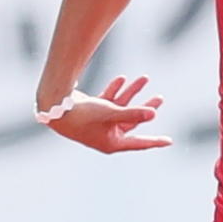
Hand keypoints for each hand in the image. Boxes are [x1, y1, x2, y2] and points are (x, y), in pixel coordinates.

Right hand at [45, 75, 170, 152]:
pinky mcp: (91, 111)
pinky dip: (115, 90)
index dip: (155, 141)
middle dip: (146, 107)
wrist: (53, 107)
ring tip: (144, 78)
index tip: (169, 141)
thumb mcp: (110, 114)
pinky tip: (122, 78)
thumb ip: (133, 113)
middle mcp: (106, 134)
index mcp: (112, 142)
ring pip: (121, 107)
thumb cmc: (82, 115)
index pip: (139, 142)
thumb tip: (154, 114)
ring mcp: (98, 123)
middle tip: (160, 98)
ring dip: (132, 92)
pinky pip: (108, 101)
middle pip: (133, 120)